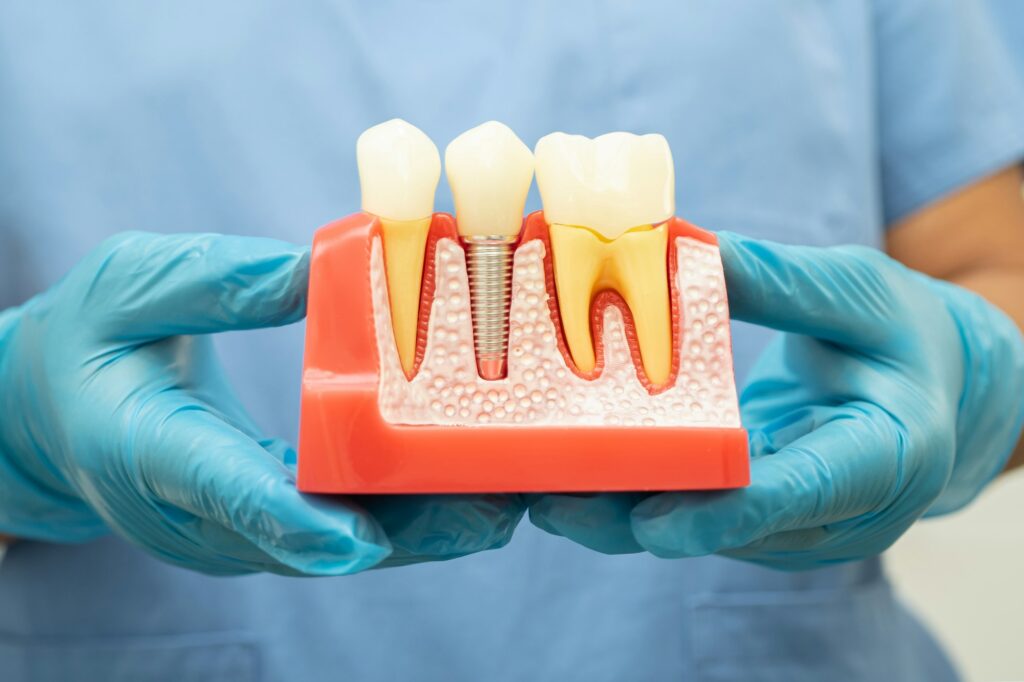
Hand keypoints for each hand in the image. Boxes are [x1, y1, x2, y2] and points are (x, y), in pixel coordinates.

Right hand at [0, 232, 523, 574]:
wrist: (56, 418)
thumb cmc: (88, 343)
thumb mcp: (127, 287)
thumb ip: (212, 282)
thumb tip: (314, 271)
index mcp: (147, 448)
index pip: (220, 491)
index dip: (289, 519)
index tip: (357, 537)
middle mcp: (195, 513)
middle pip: (307, 537)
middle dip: (404, 531)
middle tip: (492, 508)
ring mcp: (233, 533)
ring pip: (338, 547)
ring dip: (423, 532)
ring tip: (507, 503)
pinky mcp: (265, 530)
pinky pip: (341, 530)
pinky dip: (405, 517)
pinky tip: (469, 491)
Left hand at [530, 232, 1023, 568]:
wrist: (932, 390)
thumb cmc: (904, 338)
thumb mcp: (859, 293)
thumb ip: (777, 280)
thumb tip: (676, 243)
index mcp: (888, 457)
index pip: (804, 495)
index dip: (725, 512)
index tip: (652, 521)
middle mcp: (837, 513)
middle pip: (725, 526)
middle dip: (634, 514)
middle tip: (552, 498)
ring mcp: (792, 526)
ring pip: (695, 528)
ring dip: (617, 509)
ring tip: (538, 486)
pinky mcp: (755, 519)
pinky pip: (688, 508)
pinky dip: (632, 490)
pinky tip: (570, 467)